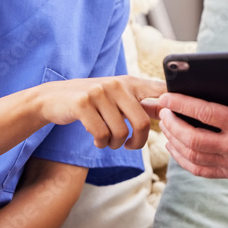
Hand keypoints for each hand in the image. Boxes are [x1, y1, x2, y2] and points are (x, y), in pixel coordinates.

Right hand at [39, 75, 164, 149]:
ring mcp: (99, 93)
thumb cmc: (92, 101)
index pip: (160, 90)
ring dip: (114, 144)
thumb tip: (168, 112)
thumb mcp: (117, 97)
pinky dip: (101, 144)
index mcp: (130, 82)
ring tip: (107, 140)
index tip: (175, 118)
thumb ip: (140, 102)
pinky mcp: (82, 104)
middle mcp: (117, 84)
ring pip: (120, 132)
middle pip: (142, 122)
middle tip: (130, 145)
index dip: (173, 104)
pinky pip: (101, 135)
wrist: (53, 98)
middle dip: (138, 141)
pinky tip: (96, 140)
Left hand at [158, 72, 227, 179]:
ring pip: (193, 156)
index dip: (182, 104)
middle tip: (162, 110)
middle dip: (172, 123)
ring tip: (165, 125)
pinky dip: (182, 160)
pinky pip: (200, 170)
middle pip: (193, 139)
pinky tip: (175, 146)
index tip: (166, 96)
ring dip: (174, 141)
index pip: (206, 114)